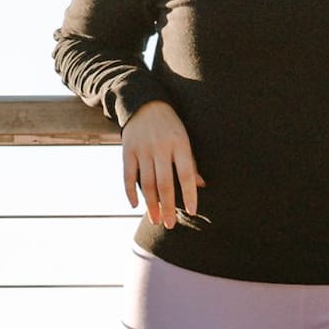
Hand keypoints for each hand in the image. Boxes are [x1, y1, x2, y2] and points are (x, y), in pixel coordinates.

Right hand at [119, 100, 201, 228]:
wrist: (143, 102)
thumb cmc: (169, 125)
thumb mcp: (184, 138)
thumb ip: (190, 162)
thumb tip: (201, 185)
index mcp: (179, 144)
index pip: (186, 174)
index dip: (190, 194)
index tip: (192, 211)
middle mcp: (160, 148)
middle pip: (164, 183)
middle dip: (168, 207)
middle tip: (170, 225)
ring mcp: (142, 149)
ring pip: (146, 183)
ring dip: (151, 204)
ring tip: (156, 220)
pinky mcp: (127, 150)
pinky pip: (128, 175)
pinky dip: (130, 192)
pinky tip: (136, 205)